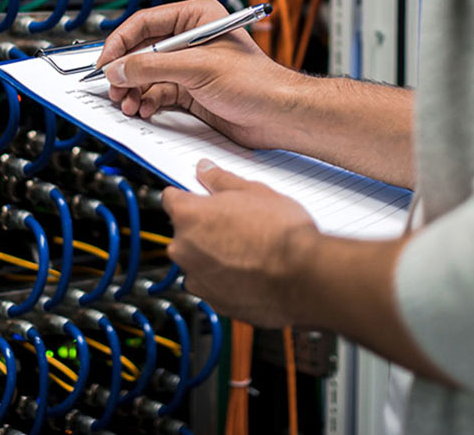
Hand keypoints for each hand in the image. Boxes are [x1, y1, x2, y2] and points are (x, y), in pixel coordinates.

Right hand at [98, 0, 307, 148]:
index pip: (145, 23)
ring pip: (146, 74)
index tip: (104, 62)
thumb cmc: (256, 82)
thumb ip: (153, 68)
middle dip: (125, 71)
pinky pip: (157, 91)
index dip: (120, 42)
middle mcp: (191, 39)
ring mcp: (190, 65)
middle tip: (113, 88)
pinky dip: (147, 100)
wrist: (278, 115)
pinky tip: (145, 109)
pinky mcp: (190, 89)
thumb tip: (118, 68)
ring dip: (133, 89)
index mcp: (197, 17)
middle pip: (141, 50)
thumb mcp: (199, 69)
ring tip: (128, 103)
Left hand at [162, 159, 319, 326]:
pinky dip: (226, 277)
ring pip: (199, 260)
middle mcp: (185, 250)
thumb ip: (221, 179)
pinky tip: (251, 268)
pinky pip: (214, 284)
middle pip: (185, 231)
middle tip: (236, 220)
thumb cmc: (280, 233)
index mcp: (189, 217)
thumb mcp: (253, 191)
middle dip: (205, 226)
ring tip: (248, 246)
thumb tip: (206, 170)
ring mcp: (198, 280)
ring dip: (215, 254)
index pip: (171, 198)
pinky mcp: (215, 302)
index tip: (198, 194)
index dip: (188, 194)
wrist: (302, 277)